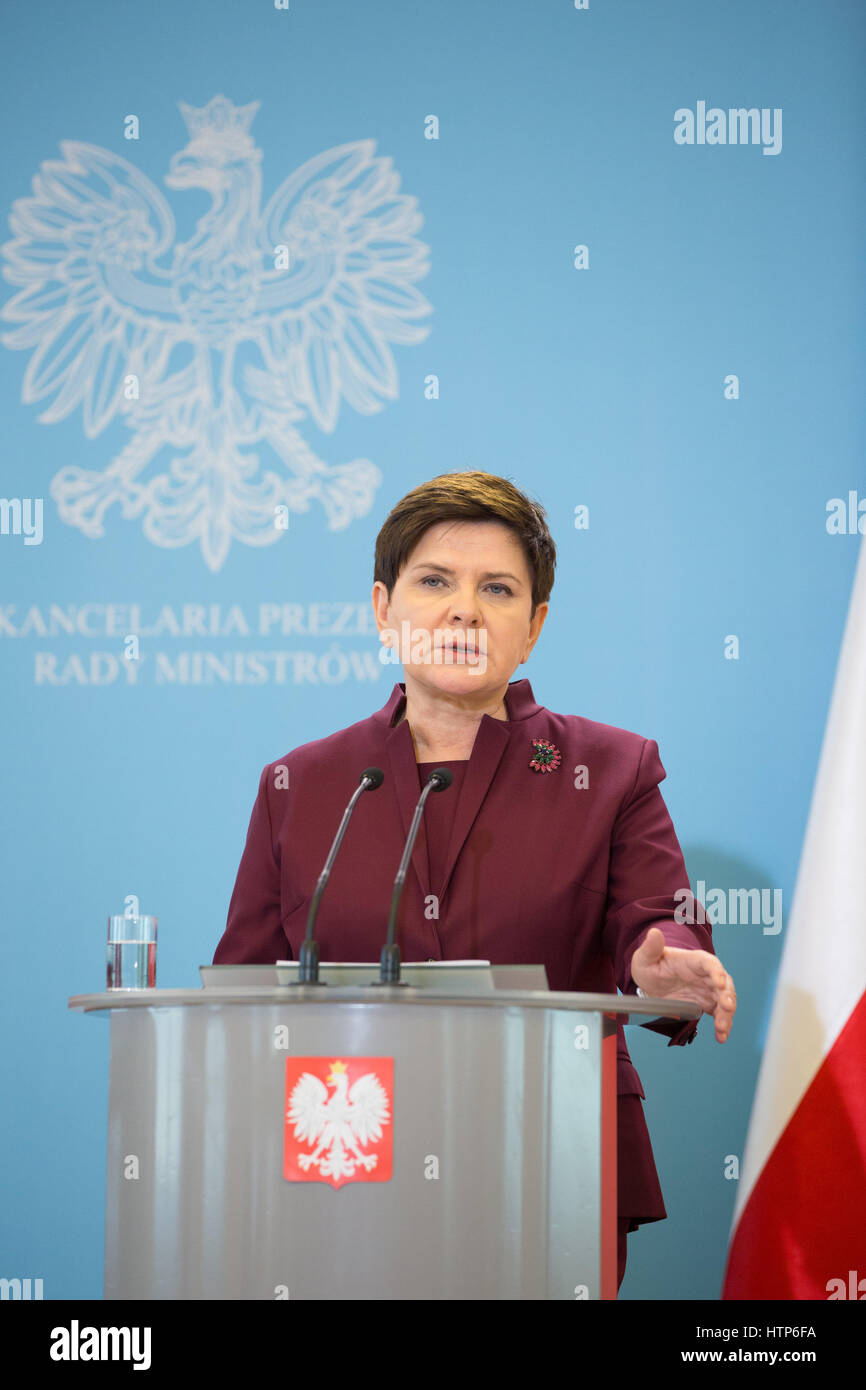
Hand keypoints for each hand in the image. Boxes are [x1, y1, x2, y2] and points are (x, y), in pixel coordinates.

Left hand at [630, 927, 735, 1042]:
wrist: (652, 983)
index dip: (716, 971)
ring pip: (725, 1000)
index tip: (720, 982)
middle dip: (728, 995)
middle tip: (727, 1007)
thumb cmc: (651, 965)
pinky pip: (720, 1014)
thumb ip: (650, 947)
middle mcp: (706, 975)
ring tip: (723, 1028)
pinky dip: (723, 1025)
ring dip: (727, 1014)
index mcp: (694, 960)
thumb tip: (654, 932)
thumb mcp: (646, 957)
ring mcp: (709, 990)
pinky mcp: (708, 1004)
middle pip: (724, 983)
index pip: (709, 963)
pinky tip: (722, 1037)